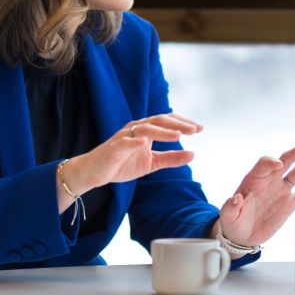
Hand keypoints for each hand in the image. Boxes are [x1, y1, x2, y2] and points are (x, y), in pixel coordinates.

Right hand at [68, 113, 202, 192]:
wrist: (95, 173)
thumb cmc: (122, 164)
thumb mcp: (152, 163)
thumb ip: (171, 158)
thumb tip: (193, 154)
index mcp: (146, 130)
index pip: (167, 121)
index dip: (183, 123)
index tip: (200, 129)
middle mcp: (136, 129)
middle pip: (159, 121)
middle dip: (177, 124)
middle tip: (194, 130)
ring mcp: (124, 137)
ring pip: (145, 128)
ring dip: (162, 131)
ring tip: (178, 136)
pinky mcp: (114, 148)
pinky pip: (125, 142)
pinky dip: (134, 141)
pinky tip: (145, 142)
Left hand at [218, 142, 294, 247]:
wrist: (242, 235)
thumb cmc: (233, 222)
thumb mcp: (228, 216)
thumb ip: (230, 207)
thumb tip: (236, 199)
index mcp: (254, 180)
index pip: (264, 164)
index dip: (270, 162)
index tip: (278, 165)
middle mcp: (269, 181)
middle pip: (284, 162)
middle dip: (294, 153)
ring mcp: (281, 191)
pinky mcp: (290, 203)